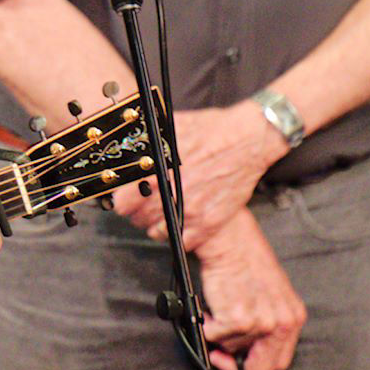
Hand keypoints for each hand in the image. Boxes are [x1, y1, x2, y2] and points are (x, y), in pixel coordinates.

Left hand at [115, 102, 285, 250]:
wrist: (248, 140)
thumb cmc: (211, 130)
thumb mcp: (171, 127)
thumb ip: (146, 139)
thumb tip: (127, 143)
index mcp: (158, 172)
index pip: (123, 202)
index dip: (122, 199)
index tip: (124, 196)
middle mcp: (173, 194)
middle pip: (138, 219)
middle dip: (136, 211)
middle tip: (141, 203)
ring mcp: (192, 212)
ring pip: (157, 232)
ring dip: (153, 223)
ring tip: (158, 211)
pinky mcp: (210, 223)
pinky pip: (183, 242)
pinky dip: (176, 234)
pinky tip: (176, 221)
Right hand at [196, 210, 306, 369]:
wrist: (229, 238)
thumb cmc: (245, 257)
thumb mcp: (270, 294)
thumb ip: (267, 322)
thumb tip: (248, 347)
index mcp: (293, 316)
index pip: (280, 360)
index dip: (256, 363)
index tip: (242, 358)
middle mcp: (282, 322)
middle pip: (260, 366)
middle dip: (236, 361)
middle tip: (221, 350)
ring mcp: (261, 322)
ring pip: (233, 348)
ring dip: (220, 334)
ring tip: (217, 311)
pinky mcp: (238, 319)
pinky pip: (214, 336)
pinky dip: (206, 325)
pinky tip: (210, 308)